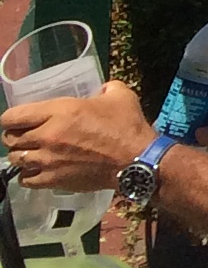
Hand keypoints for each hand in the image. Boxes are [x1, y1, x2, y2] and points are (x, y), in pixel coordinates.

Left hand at [3, 82, 149, 192]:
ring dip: (22, 154)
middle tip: (26, 135)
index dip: (11, 117)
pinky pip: (25, 179)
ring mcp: (47, 161)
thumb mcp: (120, 96)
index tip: (17, 118)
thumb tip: (102, 88)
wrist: (134, 161)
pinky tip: (38, 170)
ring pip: (15, 159)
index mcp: (60, 112)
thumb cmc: (127, 126)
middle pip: (10, 139)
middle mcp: (47, 136)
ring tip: (32, 153)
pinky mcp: (52, 180)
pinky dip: (28, 174)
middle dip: (15, 136)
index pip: (14, 116)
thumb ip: (106, 88)